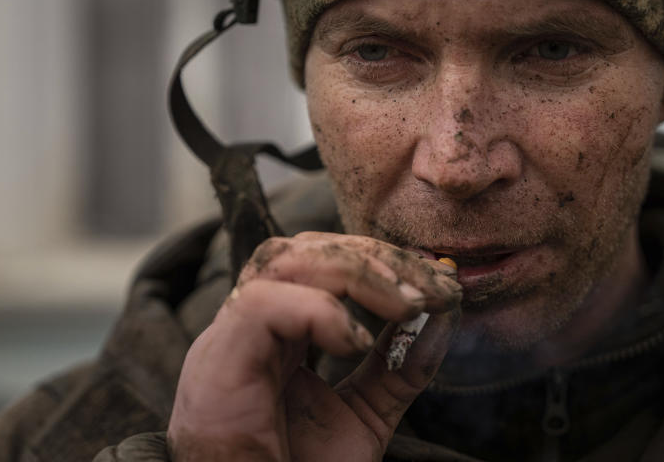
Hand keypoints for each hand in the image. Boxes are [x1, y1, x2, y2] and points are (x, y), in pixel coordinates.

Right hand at [167, 231, 461, 460]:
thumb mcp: (366, 414)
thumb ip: (398, 365)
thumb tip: (445, 315)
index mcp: (278, 333)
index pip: (325, 263)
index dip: (383, 263)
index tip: (439, 282)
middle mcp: (250, 326)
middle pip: (308, 250)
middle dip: (378, 259)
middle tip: (433, 287)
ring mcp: (228, 338)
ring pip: (286, 261)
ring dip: (358, 272)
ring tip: (409, 304)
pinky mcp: (218, 359)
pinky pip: (264, 304)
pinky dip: (320, 311)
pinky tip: (357, 342)